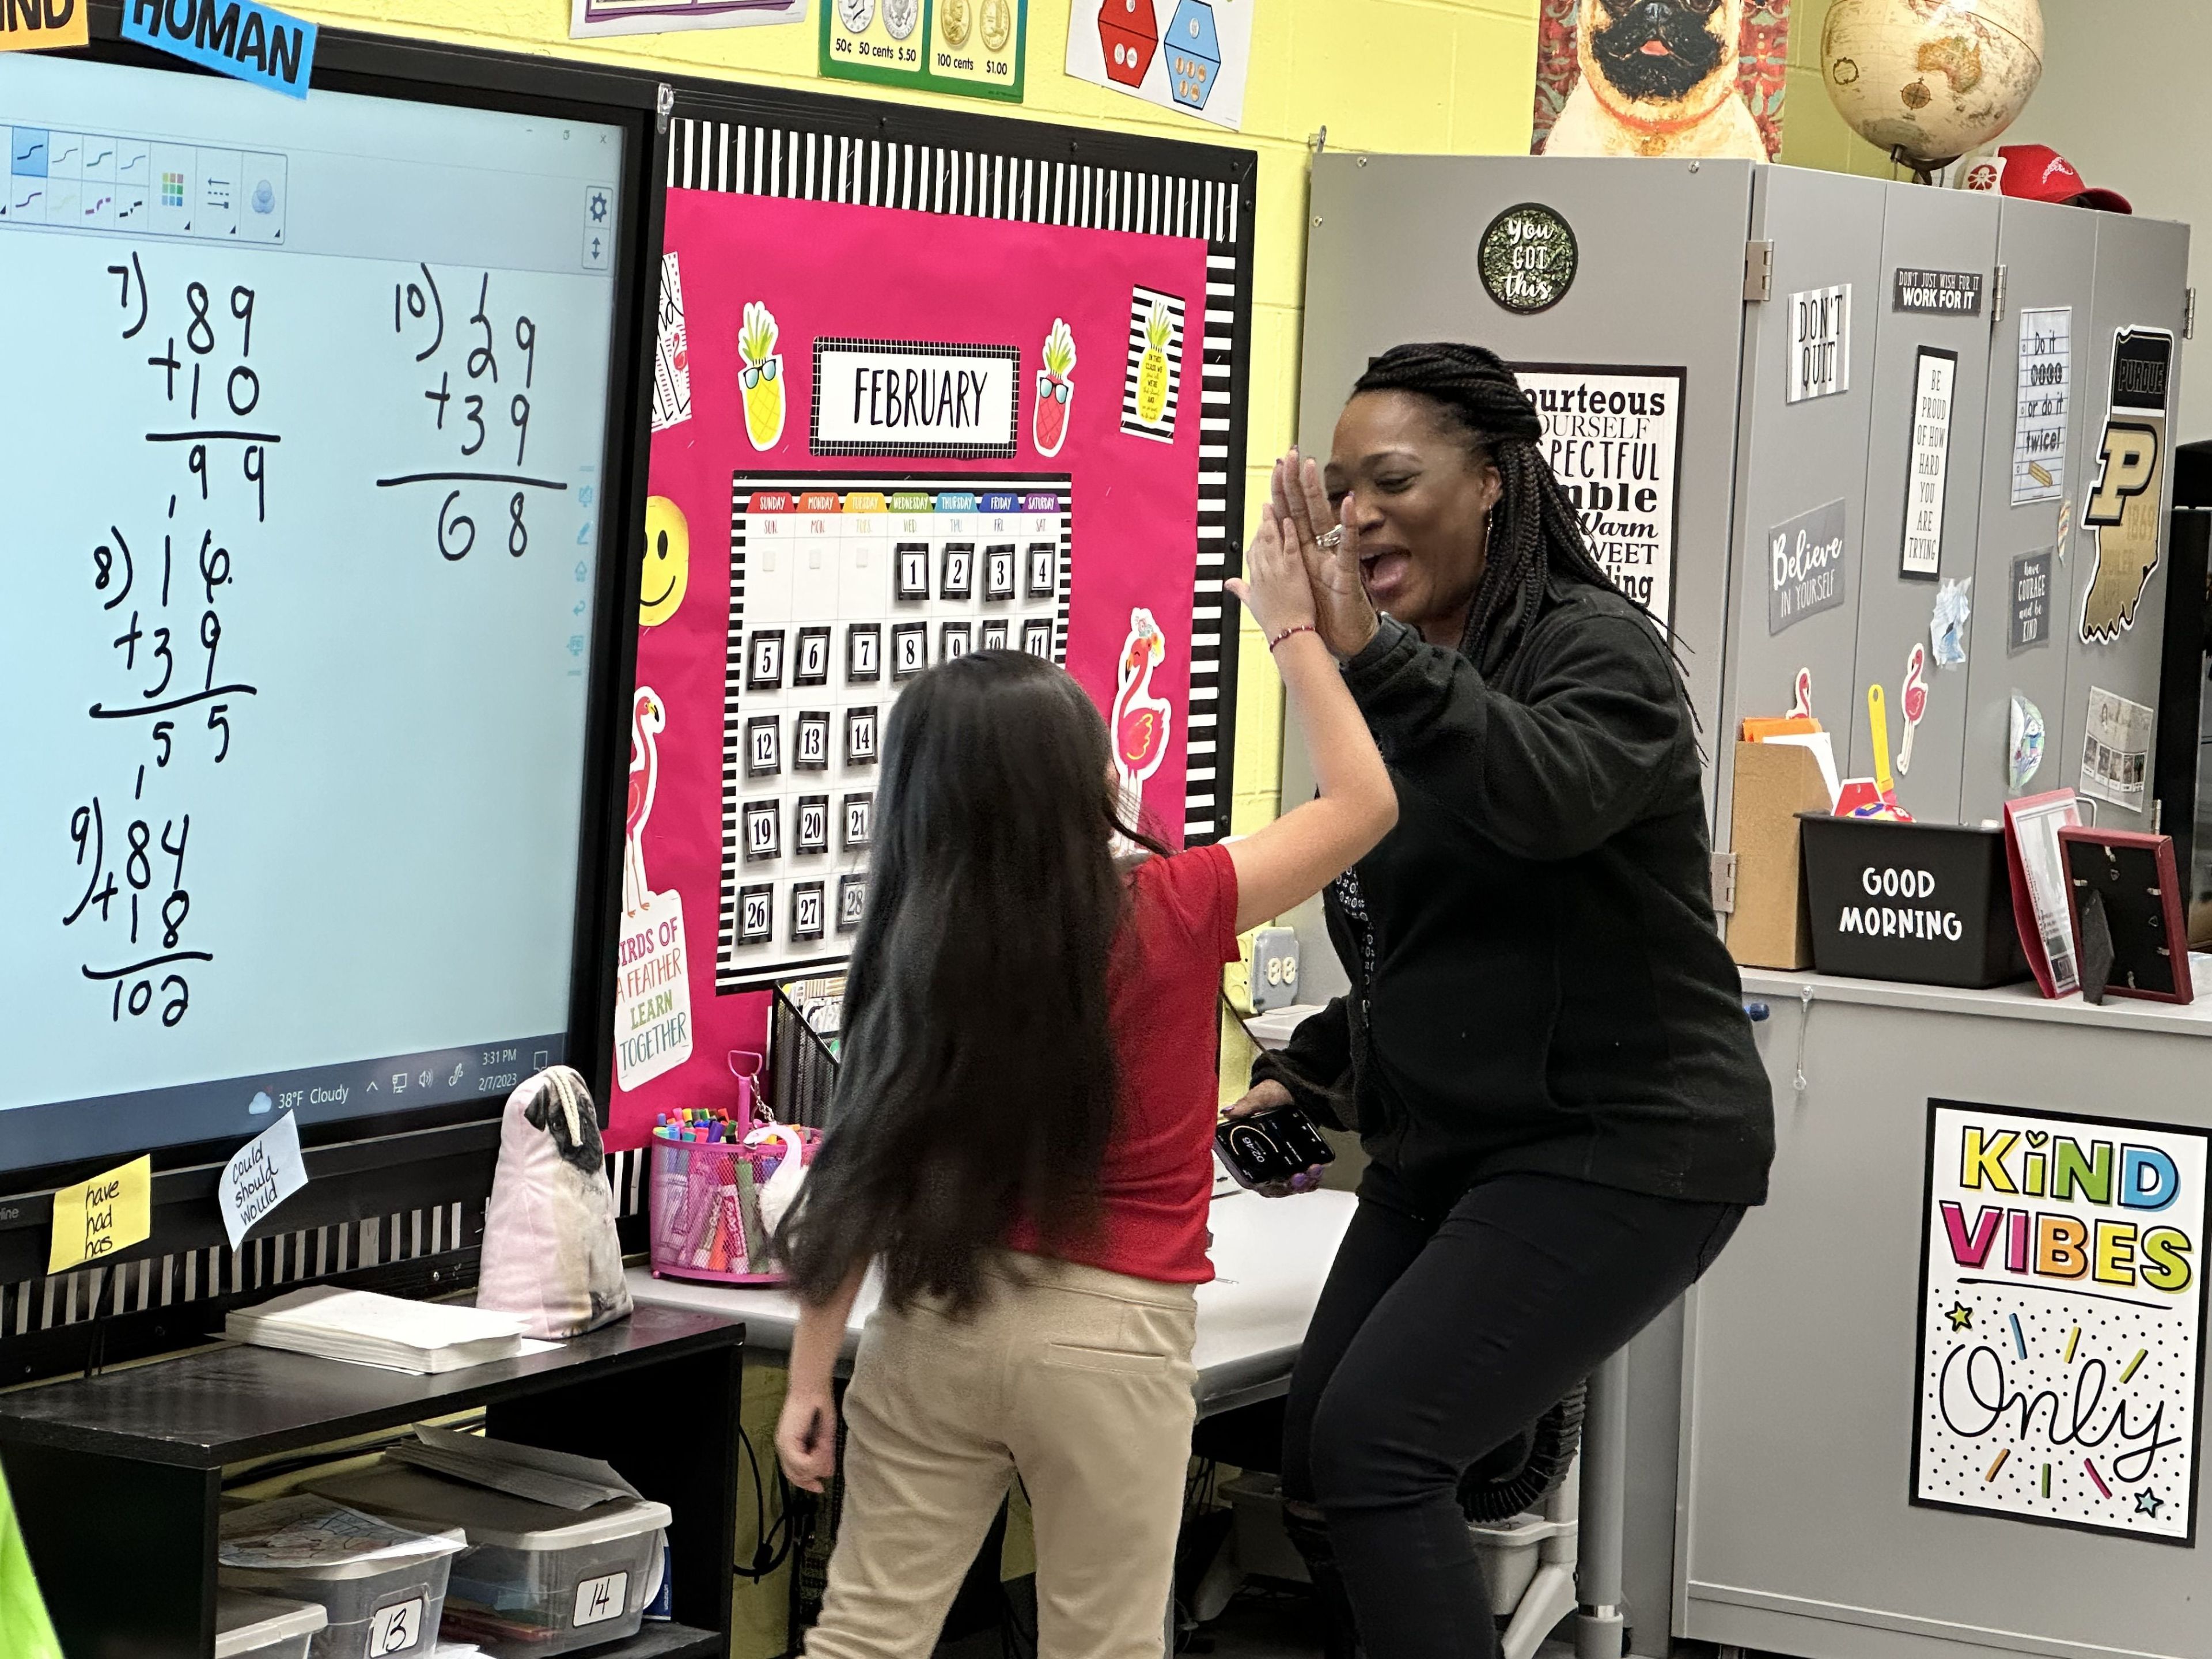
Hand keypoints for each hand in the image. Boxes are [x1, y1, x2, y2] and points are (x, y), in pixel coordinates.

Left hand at [776, 1383, 837, 1492]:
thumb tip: (827, 1472)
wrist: (812, 1388)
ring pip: (799, 1471)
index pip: (795, 1474)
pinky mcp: (787, 1442)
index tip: (820, 1488)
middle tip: (827, 1464)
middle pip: (796, 1476)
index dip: (807, 1483)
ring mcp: (783, 1445)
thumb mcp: (824, 1437)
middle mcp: (783, 1448)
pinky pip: (801, 1462)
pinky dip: (816, 1457)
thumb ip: (824, 1456)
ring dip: (817, 1463)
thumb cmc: (819, 1406)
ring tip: (825, 1446)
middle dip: (814, 1473)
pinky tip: (822, 1445)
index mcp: (791, 1446)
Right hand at [1222, 1080, 1326, 1198]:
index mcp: (1251, 1152)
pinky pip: (1306, 1178)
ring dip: (1304, 1183)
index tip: (1278, 1180)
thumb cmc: (1272, 1094)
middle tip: (1299, 1176)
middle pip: (1276, 1187)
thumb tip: (1229, 1112)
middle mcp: (1266, 1162)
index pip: (1255, 1180)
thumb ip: (1245, 1106)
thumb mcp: (1259, 1098)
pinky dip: (1313, 1178)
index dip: (1266, 1185)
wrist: (1293, 1088)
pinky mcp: (1299, 1160)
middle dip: (1289, 1186)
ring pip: (1291, 1185)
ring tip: (1313, 1170)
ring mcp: (1283, 1163)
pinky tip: (1318, 1169)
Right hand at [1226, 502, 1317, 642]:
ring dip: (1271, 522)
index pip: (1251, 553)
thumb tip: (1228, 582)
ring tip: (1273, 506)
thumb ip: (1241, 589)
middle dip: (1262, 522)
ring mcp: (1276, 570)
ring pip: (1271, 540)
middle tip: (1265, 506)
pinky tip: (1288, 520)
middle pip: (1259, 542)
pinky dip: (1288, 533)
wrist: (1287, 634)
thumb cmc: (1273, 623)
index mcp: (1254, 579)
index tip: (1258, 526)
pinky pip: (1290, 547)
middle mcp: (1262, 572)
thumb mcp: (1252, 604)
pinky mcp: (1293, 571)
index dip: (1254, 538)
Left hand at [1272, 448, 1378, 659]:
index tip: (1274, 468)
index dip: (1280, 493)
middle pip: (1304, 510)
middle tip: (1289, 454)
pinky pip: (1349, 546)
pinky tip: (1347, 504)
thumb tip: (1246, 569)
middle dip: (1295, 482)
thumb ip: (1267, 578)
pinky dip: (1349, 526)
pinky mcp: (1348, 573)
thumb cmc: (1322, 617)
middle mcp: (1318, 551)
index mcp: (1302, 554)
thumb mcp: (1288, 593)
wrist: (1345, 641)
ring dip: (1317, 493)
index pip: (1288, 517)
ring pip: (1324, 520)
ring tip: (1310, 467)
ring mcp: (1333, 559)